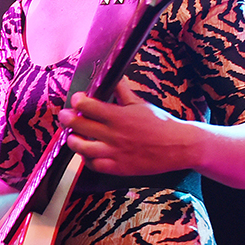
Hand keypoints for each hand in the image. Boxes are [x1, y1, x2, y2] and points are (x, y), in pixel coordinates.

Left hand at [57, 77, 196, 176]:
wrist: (179, 146)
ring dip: (73, 140)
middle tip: (65, 115)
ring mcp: (115, 153)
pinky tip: (87, 152)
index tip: (77, 99)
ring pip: (82, 148)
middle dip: (67, 118)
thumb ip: (122, 91)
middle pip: (79, 126)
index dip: (77, 100)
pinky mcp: (118, 167)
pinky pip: (94, 165)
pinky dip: (86, 159)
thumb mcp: (140, 103)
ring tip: (73, 135)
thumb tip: (113, 76)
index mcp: (119, 116)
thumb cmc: (161, 124)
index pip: (87, 105)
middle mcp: (114, 135)